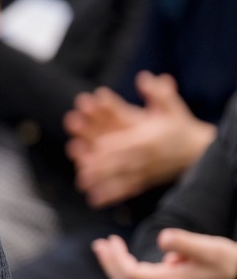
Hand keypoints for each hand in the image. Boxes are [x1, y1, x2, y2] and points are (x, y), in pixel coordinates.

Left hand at [66, 73, 214, 207]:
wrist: (197, 150)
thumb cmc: (180, 126)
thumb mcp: (172, 107)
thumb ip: (158, 94)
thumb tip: (145, 78)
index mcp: (150, 138)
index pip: (130, 143)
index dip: (113, 146)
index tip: (97, 148)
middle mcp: (147, 157)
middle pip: (122, 162)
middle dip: (102, 166)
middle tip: (82, 170)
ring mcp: (146, 171)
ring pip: (121, 178)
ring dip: (101, 182)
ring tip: (82, 183)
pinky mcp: (145, 181)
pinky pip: (127, 189)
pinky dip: (110, 195)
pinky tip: (94, 200)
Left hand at [94, 230, 236, 278]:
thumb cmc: (228, 266)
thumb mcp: (212, 249)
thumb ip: (186, 243)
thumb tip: (162, 239)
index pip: (130, 274)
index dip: (116, 258)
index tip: (111, 240)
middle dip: (109, 263)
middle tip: (100, 244)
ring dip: (113, 274)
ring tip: (105, 254)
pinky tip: (119, 278)